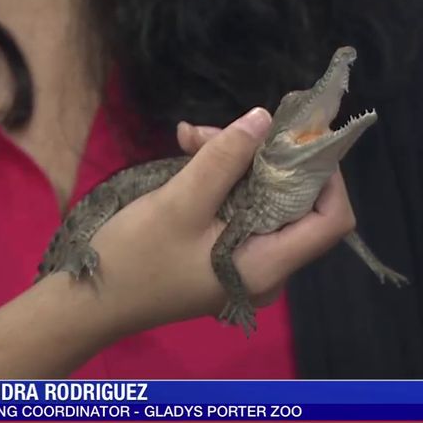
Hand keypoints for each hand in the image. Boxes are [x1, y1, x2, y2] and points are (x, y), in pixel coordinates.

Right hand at [80, 107, 355, 334]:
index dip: (326, 175)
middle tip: (215, 132)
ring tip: (190, 138)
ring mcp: (245, 264)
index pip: (332, 220)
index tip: (295, 139)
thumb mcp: (180, 202)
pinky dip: (221, 182)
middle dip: (262, 158)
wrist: (90, 303)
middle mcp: (267, 269)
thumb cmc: (135, 259)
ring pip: (263, 201)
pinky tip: (188, 153)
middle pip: (293, 202)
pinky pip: (240, 211)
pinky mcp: (223, 256)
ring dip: (235, 164)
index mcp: (267, 265)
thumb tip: (265, 119)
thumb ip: (226, 159)